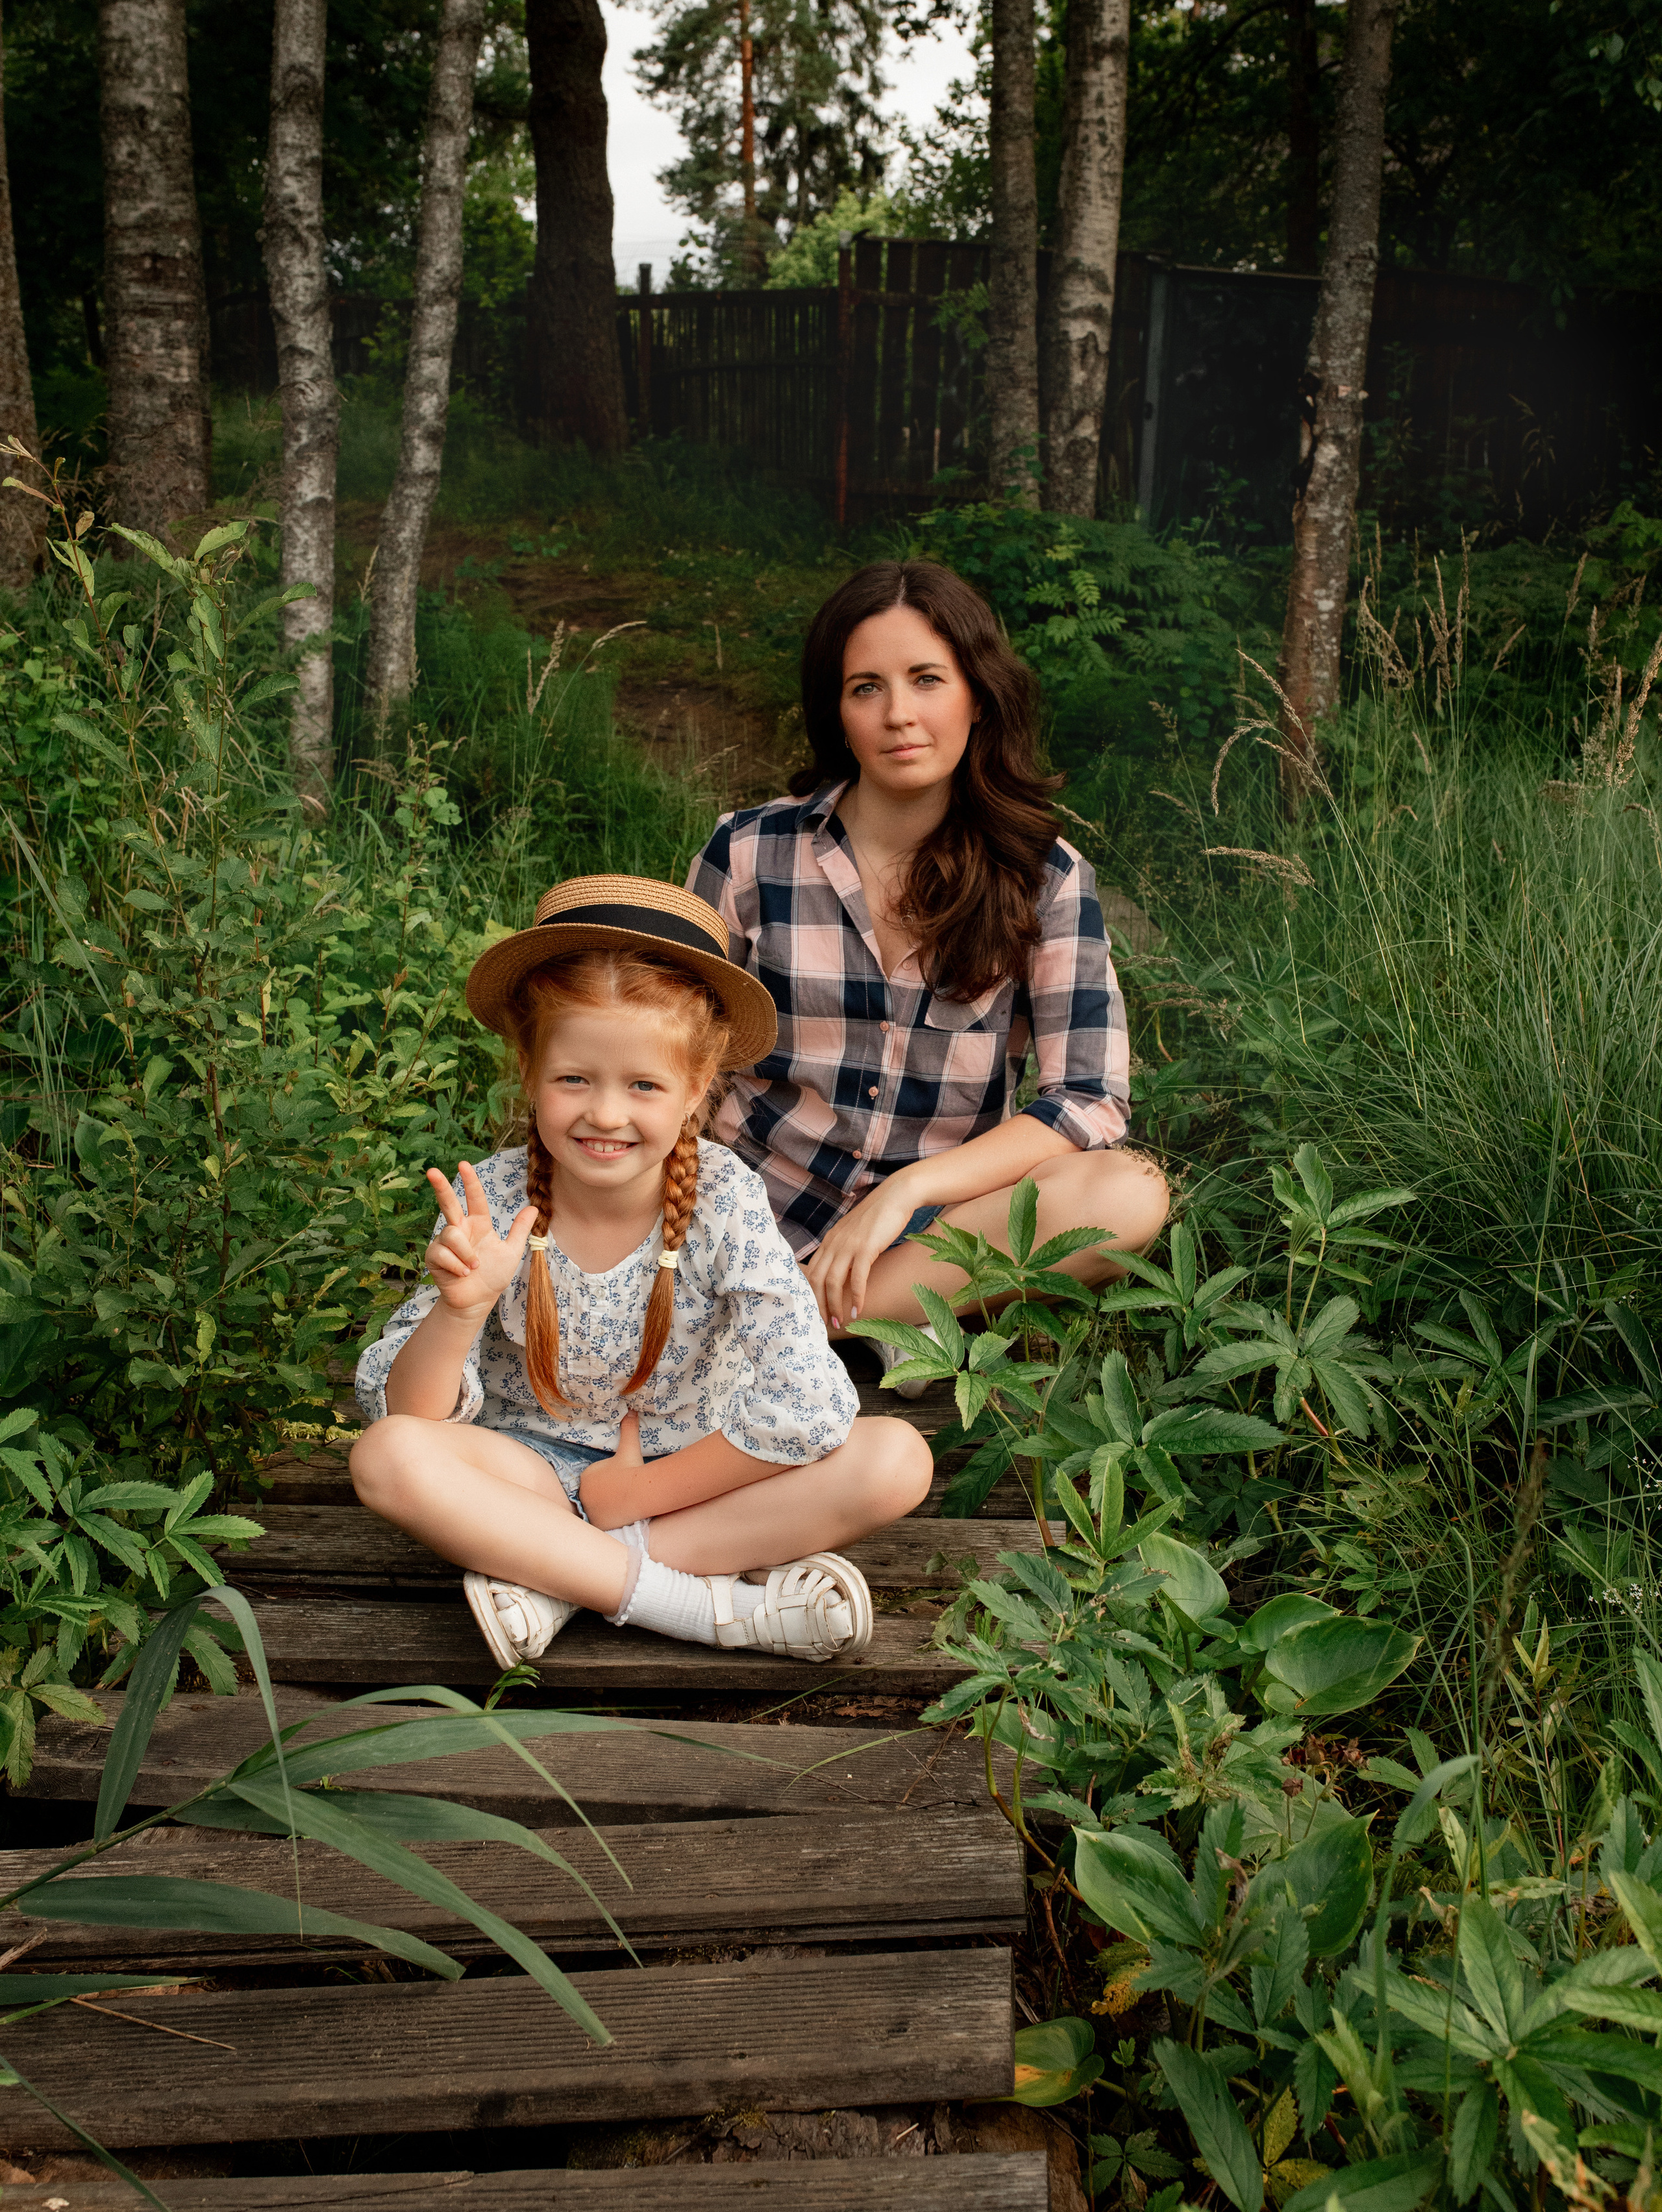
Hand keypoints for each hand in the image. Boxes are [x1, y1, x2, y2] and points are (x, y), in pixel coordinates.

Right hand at [423, 1160, 537, 1322]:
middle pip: (448, 1203)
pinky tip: (461, 1274)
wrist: (478, 1301)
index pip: (474, 1199)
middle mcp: (460, 1229)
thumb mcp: (511, 1251)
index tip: (464, 1164)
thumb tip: (534, 1207)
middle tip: (432, 1171)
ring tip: (473, 1268)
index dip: (470, 1182)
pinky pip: (443, 1253)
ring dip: (466, 1254)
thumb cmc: (493, 1276)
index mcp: (478, 1224)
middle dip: (440, 1187)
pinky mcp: (434, 1256)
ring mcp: (445, 1242)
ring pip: (452, 1235)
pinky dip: (457, 1265)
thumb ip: (520, 1230)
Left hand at [578, 1410, 645, 1529]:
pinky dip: (607, 1521)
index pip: (594, 1481)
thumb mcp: (629, 1447)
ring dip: (605, 1509)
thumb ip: (628, 1429)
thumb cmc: (631, 1469)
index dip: (608, 1482)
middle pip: (595, 1496)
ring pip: (597, 1510)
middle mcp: (583, 1493)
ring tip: (620, 1508)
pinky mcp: (596, 1523)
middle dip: (605, 1497)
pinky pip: (600, 1522)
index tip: (619, 1483)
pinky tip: (618, 1518)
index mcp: (586, 1476)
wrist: (638, 1491)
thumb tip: (631, 1410)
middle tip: (621, 1496)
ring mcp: (589, 1510)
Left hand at [803, 1179, 922, 1331]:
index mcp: (829, 1240)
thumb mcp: (853, 1233)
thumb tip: (841, 1271)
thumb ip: (843, 1249)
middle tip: (824, 1324)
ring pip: (833, 1282)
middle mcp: (833, 1243)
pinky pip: (858, 1279)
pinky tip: (859, 1311)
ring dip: (835, 1306)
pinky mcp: (866, 1248)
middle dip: (819, 1305)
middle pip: (817, 1280)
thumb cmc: (878, 1216)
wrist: (897, 1196)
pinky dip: (857, 1297)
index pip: (810, 1272)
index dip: (810, 1295)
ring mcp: (848, 1245)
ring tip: (840, 1322)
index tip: (816, 1311)